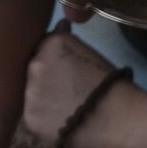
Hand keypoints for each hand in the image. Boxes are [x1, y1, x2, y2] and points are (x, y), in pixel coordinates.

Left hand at [23, 22, 137, 147]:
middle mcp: (35, 65)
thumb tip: (61, 25)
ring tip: (65, 108)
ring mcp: (30, 93)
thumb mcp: (91, 54)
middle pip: (34, 69)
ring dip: (42, 97)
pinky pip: (34, 116)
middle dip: (46, 76)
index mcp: (51, 44)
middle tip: (67, 90)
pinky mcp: (30, 119)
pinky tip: (61, 122)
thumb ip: (68, 39)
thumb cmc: (111, 85)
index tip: (66, 69)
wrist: (116, 121)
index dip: (54, 58)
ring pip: (32, 93)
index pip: (43, 46)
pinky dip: (44, 118)